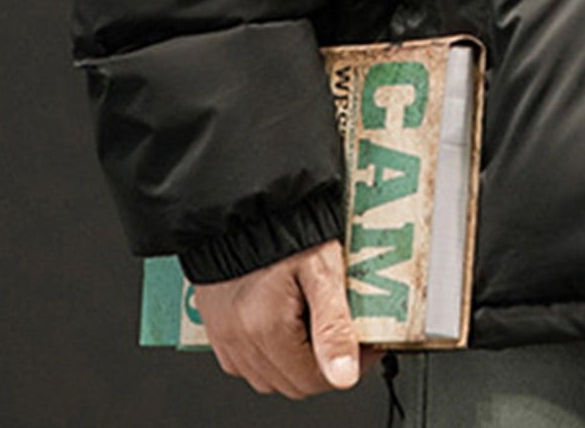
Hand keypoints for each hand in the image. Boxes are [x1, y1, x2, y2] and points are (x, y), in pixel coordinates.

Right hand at [194, 237, 382, 398]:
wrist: (242, 201)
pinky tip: (287, 323)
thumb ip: (333, 326)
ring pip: (268, 377)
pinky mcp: (216, 326)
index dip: (349, 366)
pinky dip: (269, 352)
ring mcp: (224, 336)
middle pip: (291, 383)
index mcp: (266, 330)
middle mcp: (240, 340)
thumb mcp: (321, 270)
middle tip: (348, 334)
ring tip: (317, 324)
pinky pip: (245, 361)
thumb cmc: (283, 225)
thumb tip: (345, 375)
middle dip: (324, 364)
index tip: (368, 345)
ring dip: (296, 361)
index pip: (313, 380)